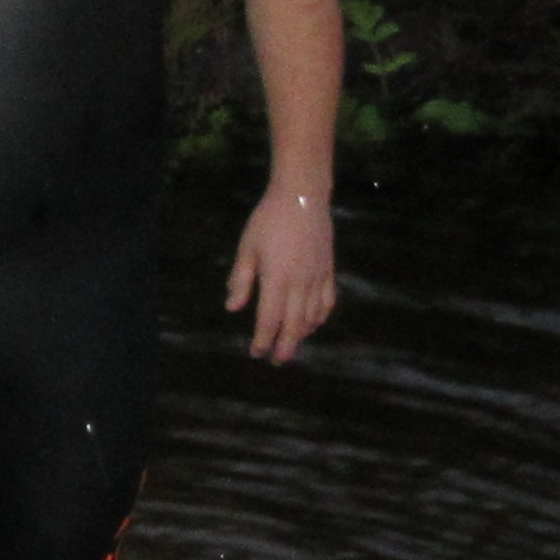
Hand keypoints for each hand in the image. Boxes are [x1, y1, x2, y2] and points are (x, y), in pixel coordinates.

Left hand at [224, 187, 335, 362]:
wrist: (302, 196)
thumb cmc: (268, 220)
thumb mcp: (247, 248)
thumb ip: (240, 280)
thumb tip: (231, 307)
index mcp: (276, 279)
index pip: (269, 319)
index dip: (262, 340)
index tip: (256, 352)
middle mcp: (300, 284)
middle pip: (293, 326)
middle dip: (284, 348)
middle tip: (276, 362)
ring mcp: (317, 278)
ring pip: (312, 317)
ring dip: (300, 335)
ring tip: (290, 345)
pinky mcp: (328, 270)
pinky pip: (327, 302)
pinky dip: (319, 318)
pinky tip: (312, 323)